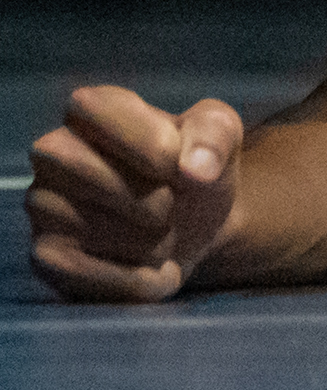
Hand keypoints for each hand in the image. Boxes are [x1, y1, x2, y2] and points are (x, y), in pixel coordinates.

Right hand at [27, 86, 243, 301]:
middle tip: (172, 205)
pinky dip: (135, 280)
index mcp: (91, 109)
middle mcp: (54, 153)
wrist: (198, 221)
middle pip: (98, 177)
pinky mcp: (45, 255)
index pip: (96, 110)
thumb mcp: (221, 132)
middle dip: (155, 200)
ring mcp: (43, 205)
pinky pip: (85, 275)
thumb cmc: (197, 163)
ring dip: (152, 242)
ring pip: (95, 229)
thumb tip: (195, 170)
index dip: (148, 142)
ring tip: (163, 233)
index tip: (177, 162)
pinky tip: (154, 270)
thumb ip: (215, 135)